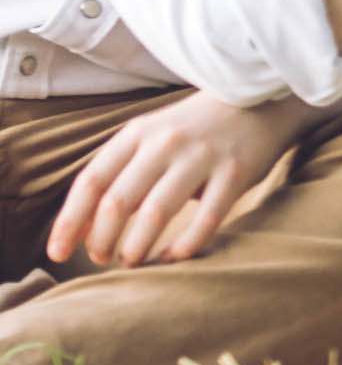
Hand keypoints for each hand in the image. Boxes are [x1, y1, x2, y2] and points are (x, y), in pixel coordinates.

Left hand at [47, 90, 315, 269]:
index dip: (71, 221)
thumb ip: (120, 173)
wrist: (261, 101)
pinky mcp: (235, 172)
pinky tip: (174, 257)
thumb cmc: (195, 129)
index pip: (92, 181)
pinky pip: (206, 219)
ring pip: (156, 212)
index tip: (57, 253)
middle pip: (118, 201)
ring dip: (137, 247)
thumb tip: (82, 228)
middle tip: (101, 260)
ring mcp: (201, 156)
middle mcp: (165, 142)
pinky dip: (186, 245)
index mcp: (137, 133)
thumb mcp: (151, 137)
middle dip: (102, 240)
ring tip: (132, 263)